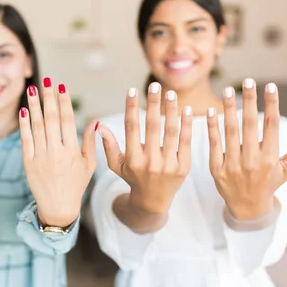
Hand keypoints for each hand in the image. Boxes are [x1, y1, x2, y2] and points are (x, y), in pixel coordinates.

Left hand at [19, 77, 96, 226]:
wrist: (58, 207)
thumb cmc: (76, 185)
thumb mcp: (88, 165)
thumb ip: (91, 142)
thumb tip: (95, 121)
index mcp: (72, 151)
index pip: (67, 121)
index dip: (64, 102)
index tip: (61, 86)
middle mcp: (55, 152)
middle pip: (51, 119)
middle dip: (48, 97)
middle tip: (46, 80)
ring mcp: (40, 157)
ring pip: (36, 126)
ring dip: (34, 106)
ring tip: (32, 89)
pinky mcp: (27, 163)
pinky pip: (25, 140)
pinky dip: (24, 124)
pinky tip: (23, 110)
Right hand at [98, 82, 192, 214]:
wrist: (153, 201)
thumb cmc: (133, 178)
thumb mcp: (116, 165)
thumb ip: (109, 145)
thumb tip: (99, 125)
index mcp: (133, 159)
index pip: (131, 128)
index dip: (131, 108)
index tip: (132, 90)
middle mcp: (150, 162)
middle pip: (152, 127)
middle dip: (153, 104)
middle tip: (155, 85)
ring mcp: (168, 165)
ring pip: (170, 132)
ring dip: (171, 110)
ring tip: (171, 94)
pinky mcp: (183, 167)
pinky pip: (185, 142)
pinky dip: (186, 125)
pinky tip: (186, 110)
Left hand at [207, 79, 286, 220]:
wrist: (247, 207)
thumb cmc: (269, 183)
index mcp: (270, 158)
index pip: (271, 126)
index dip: (271, 105)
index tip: (270, 86)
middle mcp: (250, 161)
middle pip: (249, 125)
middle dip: (248, 101)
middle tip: (247, 81)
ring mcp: (232, 165)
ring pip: (229, 131)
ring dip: (229, 109)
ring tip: (228, 90)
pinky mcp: (216, 169)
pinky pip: (213, 144)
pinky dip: (212, 127)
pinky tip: (212, 111)